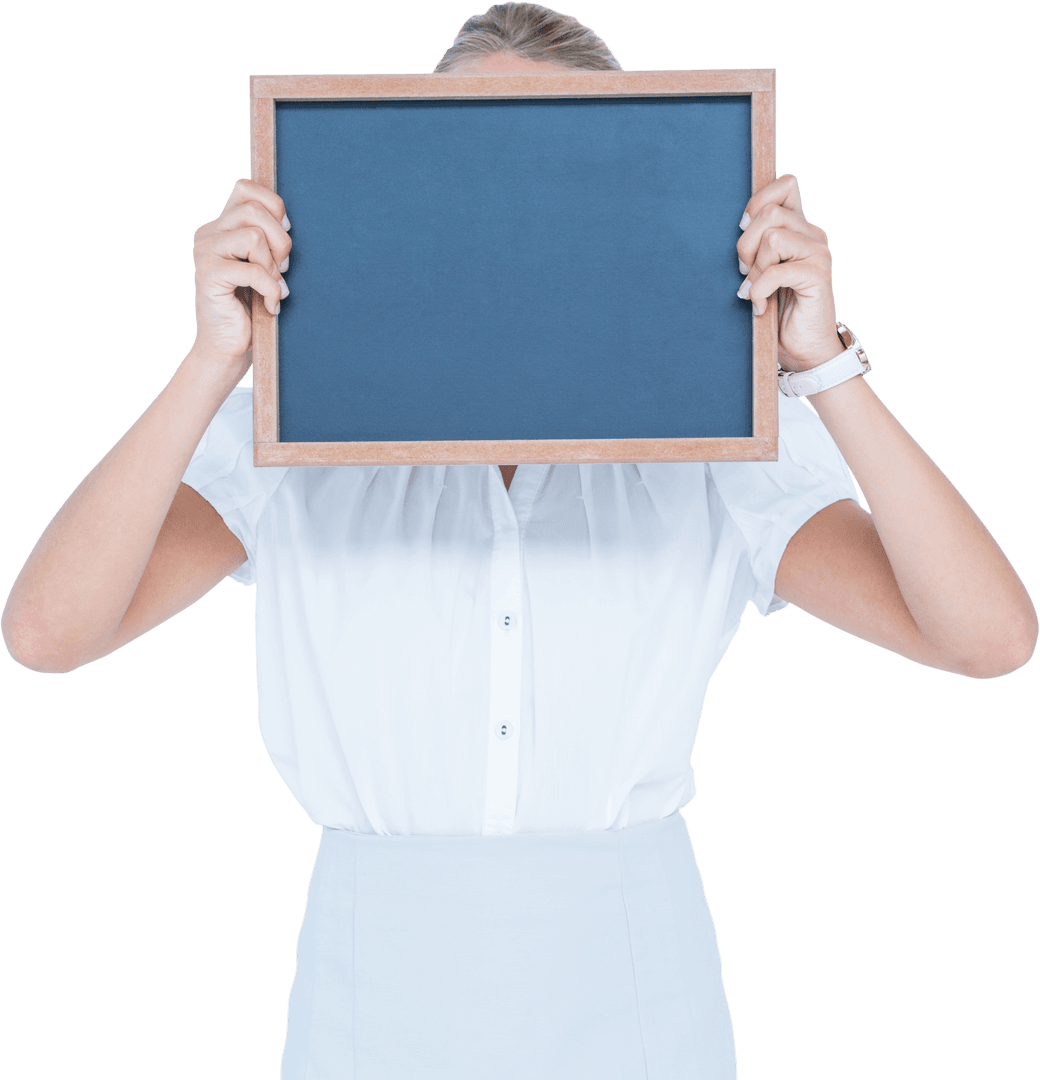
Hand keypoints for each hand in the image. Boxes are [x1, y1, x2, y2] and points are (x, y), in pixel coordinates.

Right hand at [190, 178, 291, 373]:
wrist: (227, 349)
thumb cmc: (250, 310)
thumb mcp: (263, 268)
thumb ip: (267, 241)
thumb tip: (287, 222)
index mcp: (221, 227)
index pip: (246, 188)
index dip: (274, 206)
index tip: (283, 239)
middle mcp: (208, 234)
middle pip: (254, 209)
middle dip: (280, 240)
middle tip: (283, 269)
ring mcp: (205, 252)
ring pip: (254, 235)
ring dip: (274, 265)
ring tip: (273, 287)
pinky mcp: (209, 274)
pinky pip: (253, 270)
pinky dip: (271, 289)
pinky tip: (271, 306)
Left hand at [735, 174, 843, 370]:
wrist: (804, 351)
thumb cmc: (779, 314)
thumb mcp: (761, 273)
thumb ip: (757, 246)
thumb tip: (739, 224)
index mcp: (800, 228)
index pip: (786, 185)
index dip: (759, 200)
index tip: (743, 229)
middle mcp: (812, 235)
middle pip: (770, 213)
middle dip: (745, 244)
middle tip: (744, 272)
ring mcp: (818, 253)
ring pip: (772, 236)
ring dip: (754, 268)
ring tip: (755, 290)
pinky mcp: (817, 275)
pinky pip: (776, 271)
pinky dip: (759, 290)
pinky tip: (760, 307)